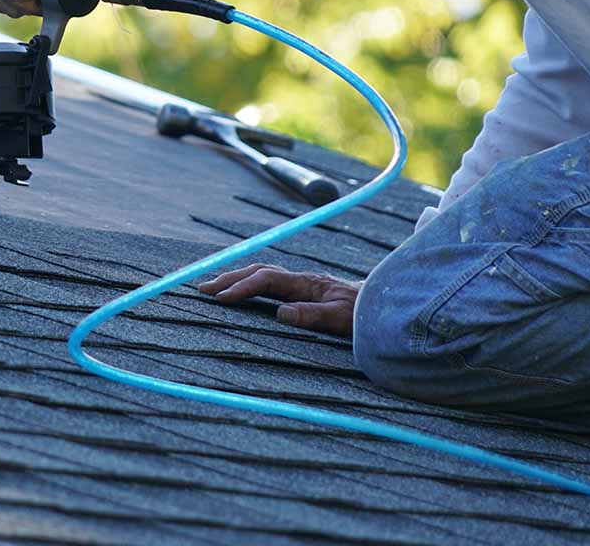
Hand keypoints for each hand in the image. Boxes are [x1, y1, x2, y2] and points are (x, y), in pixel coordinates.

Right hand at [198, 263, 360, 337]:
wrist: (386, 306)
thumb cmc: (365, 315)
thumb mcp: (341, 319)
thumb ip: (312, 315)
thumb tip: (281, 314)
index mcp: (306, 283)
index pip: (266, 280)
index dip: (242, 287)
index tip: (221, 299)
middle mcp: (301, 279)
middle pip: (258, 271)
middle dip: (229, 278)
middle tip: (203, 289)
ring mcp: (302, 283)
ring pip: (262, 273)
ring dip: (237, 278)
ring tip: (214, 288)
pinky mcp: (304, 290)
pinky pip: (270, 282)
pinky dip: (250, 283)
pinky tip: (243, 291)